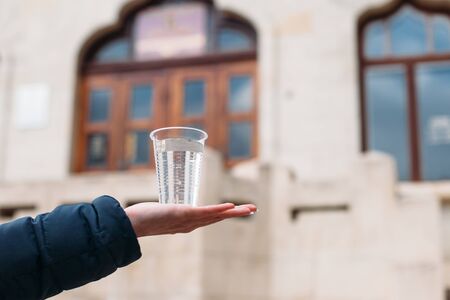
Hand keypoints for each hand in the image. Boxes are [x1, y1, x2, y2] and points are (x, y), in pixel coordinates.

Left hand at [124, 202, 256, 236]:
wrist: (134, 223)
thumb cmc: (146, 217)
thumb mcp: (164, 214)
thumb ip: (171, 210)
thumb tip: (170, 206)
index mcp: (189, 223)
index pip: (212, 218)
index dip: (226, 213)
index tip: (239, 209)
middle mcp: (192, 224)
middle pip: (219, 218)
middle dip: (237, 213)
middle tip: (254, 208)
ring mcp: (189, 220)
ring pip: (216, 215)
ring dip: (233, 211)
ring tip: (249, 208)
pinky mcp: (184, 214)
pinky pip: (204, 212)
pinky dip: (218, 210)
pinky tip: (230, 206)